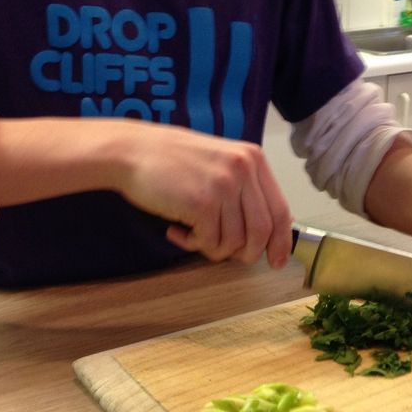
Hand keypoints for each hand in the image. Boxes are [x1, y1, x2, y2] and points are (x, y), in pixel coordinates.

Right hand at [116, 124, 293, 268]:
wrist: (131, 151)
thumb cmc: (170, 160)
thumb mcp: (219, 164)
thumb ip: (244, 189)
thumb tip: (266, 232)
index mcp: (253, 159)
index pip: (280, 210)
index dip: (281, 241)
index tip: (277, 260)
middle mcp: (243, 170)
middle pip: (262, 232)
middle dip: (245, 253)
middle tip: (223, 253)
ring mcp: (224, 186)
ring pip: (234, 242)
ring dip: (212, 247)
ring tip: (191, 233)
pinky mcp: (202, 203)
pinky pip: (209, 243)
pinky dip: (191, 244)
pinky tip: (175, 230)